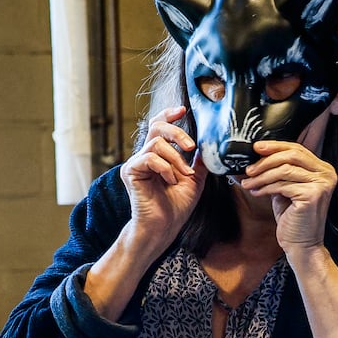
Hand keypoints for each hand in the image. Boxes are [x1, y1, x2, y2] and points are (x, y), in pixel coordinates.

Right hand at [120, 106, 204, 251]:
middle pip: (156, 127)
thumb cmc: (176, 207)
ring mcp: (136, 163)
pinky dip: (164, 168)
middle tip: (190, 146)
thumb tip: (208, 145)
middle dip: (176, 132)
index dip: (169, 115)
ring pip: (156, 143)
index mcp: (158, 155)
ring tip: (183, 175)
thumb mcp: (195, 180)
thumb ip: (198, 162)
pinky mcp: (130, 172)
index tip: (183, 110)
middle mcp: (145, 156)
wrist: (164, 227)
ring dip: (176, 158)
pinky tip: (170, 180)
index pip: (159, 126)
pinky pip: (149, 158)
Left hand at [239, 139, 337, 252]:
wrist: (302, 245)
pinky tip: (256, 192)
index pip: (297, 149)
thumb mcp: (286, 189)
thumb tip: (258, 155)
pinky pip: (282, 185)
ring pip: (284, 170)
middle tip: (249, 168)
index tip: (256, 147)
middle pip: (292, 155)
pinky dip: (265, 188)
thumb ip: (279, 171)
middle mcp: (327, 174)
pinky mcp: (312, 195)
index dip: (275, 146)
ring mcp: (322, 185)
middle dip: (267, 160)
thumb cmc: (293, 218)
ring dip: (262, 176)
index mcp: (323, 170)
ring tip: (248, 183)